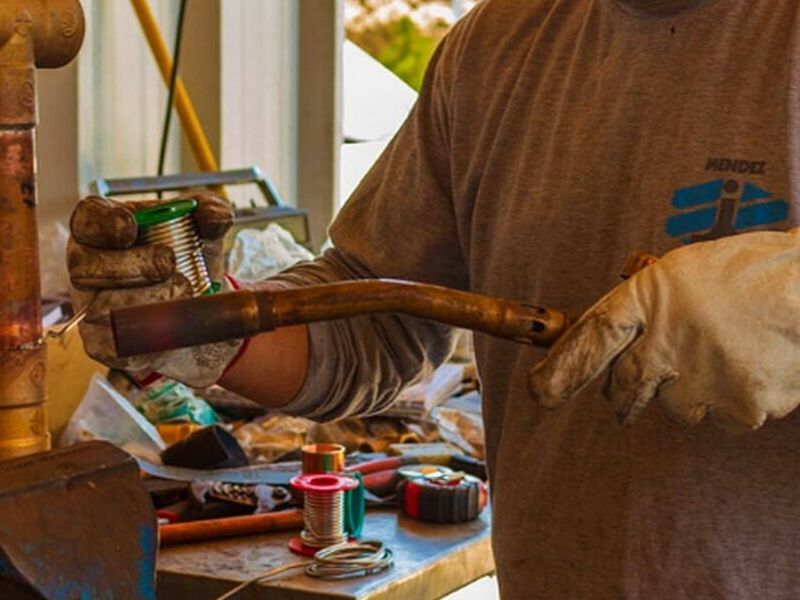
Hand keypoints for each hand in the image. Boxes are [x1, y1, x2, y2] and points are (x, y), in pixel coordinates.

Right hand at [68, 192, 240, 387]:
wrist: (206, 312)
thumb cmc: (191, 262)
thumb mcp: (206, 232)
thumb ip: (212, 213)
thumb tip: (214, 216)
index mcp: (104, 230)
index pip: (88, 218)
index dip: (103, 222)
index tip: (130, 227)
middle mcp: (87, 268)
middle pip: (85, 265)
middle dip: (132, 265)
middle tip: (169, 264)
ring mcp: (90, 308)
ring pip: (103, 307)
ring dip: (149, 299)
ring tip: (185, 294)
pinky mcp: (103, 345)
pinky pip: (115, 343)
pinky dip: (150, 333)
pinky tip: (173, 324)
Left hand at [528, 230, 799, 429]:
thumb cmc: (752, 271)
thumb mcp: (684, 271)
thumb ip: (644, 305)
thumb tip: (611, 340)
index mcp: (649, 298)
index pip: (591, 338)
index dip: (562, 367)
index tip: (540, 392)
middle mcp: (666, 342)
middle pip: (623, 388)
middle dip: (622, 396)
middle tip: (630, 394)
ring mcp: (700, 380)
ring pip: (675, 405)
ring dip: (687, 391)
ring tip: (724, 354)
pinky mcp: (738, 410)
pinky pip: (720, 416)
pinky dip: (730, 401)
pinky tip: (749, 368)